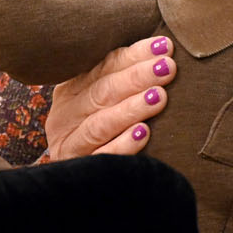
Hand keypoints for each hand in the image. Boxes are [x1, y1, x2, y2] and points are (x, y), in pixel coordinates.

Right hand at [44, 35, 175, 158]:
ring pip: (100, 124)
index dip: (134, 56)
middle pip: (102, 92)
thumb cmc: (107, 131)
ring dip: (130, 109)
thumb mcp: (106, 100)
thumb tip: (165, 49)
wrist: (79, 185)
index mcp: (72, 90)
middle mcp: (65, 115)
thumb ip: (125, 77)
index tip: (165, 47)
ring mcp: (69, 144)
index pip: (104, 67)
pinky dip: (122, 145)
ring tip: (158, 97)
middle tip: (167, 68)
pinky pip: (101, 157)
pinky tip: (143, 134)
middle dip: (137, 78)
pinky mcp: (78, 169)